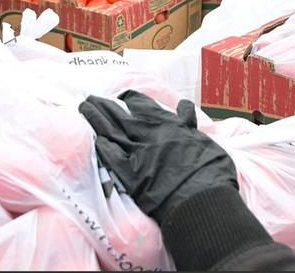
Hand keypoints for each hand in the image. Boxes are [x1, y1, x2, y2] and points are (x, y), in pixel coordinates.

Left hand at [78, 90, 237, 219]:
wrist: (203, 199)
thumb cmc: (210, 170)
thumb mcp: (204, 139)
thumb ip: (190, 122)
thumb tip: (185, 106)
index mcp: (168, 125)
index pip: (144, 105)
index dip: (131, 99)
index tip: (122, 95)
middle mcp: (149, 135)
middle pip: (120, 115)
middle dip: (104, 105)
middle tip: (90, 98)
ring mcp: (138, 155)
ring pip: (111, 131)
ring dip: (96, 119)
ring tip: (84, 108)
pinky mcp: (131, 178)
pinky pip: (112, 159)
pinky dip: (104, 148)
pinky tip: (95, 141)